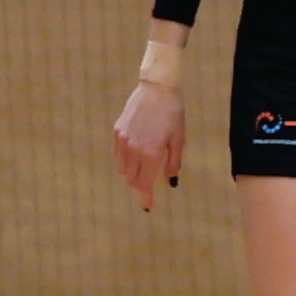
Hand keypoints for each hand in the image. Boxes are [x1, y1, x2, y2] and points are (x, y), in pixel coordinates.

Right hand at [113, 46, 185, 209]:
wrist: (157, 88)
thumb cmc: (172, 113)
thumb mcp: (178, 139)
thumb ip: (173, 162)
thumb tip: (170, 182)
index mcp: (150, 153)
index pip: (143, 184)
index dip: (145, 197)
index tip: (147, 206)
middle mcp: (133, 150)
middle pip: (131, 179)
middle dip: (139, 186)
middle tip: (148, 187)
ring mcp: (122, 141)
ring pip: (122, 168)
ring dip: (132, 174)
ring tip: (143, 169)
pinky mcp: (117, 131)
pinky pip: (117, 155)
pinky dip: (124, 161)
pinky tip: (135, 155)